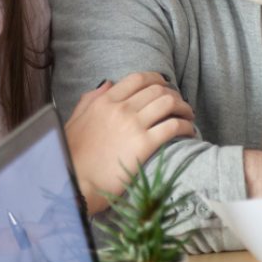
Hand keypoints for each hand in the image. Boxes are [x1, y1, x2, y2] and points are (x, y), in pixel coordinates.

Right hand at [65, 72, 194, 212]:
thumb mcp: (75, 120)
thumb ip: (90, 99)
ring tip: (188, 115)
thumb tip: (108, 83)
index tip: (165, 85)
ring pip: (169, 103)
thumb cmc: (71, 155)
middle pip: (157, 90)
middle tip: (179, 104)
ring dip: (183, 107)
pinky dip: (185, 126)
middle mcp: (121, 109)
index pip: (138, 79)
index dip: (157, 79)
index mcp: (104, 102)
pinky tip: (189, 132)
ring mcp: (134, 125)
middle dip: (174, 94)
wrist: (74, 181)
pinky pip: (173, 126)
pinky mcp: (145, 145)